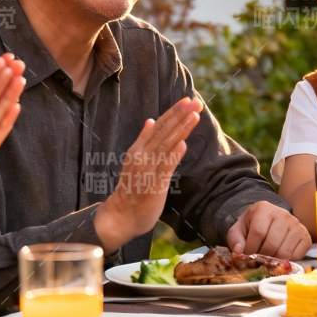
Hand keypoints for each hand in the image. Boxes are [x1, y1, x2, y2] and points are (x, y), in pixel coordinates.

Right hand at [94, 97, 201, 250]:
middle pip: (164, 131)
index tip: (188, 100)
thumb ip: (144, 142)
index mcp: (138, 149)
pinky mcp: (153, 184)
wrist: (121, 216)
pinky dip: (173, 155)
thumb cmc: (132, 189)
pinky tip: (183, 144)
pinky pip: (164, 168)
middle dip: (180, 115)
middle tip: (195, 101)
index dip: (174, 112)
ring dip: (181, 129)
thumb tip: (150, 121)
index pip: (159, 126)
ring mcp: (147, 169)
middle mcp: (141, 156)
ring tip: (194, 115)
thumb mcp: (136, 161)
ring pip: (166, 145)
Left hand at [226, 201, 310, 259]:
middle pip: (273, 244)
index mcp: (264, 209)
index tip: (247, 255)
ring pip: (285, 252)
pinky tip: (279, 256)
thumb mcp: (238, 230)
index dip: (251, 249)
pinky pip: (297, 255)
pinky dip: (287, 261)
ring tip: (268, 258)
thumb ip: (235, 240)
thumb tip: (239, 252)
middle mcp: (283, 215)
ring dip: (274, 260)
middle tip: (257, 259)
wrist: (267, 221)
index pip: (259, 232)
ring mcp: (296, 225)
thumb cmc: (252, 226)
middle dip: (262, 257)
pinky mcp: (305, 236)